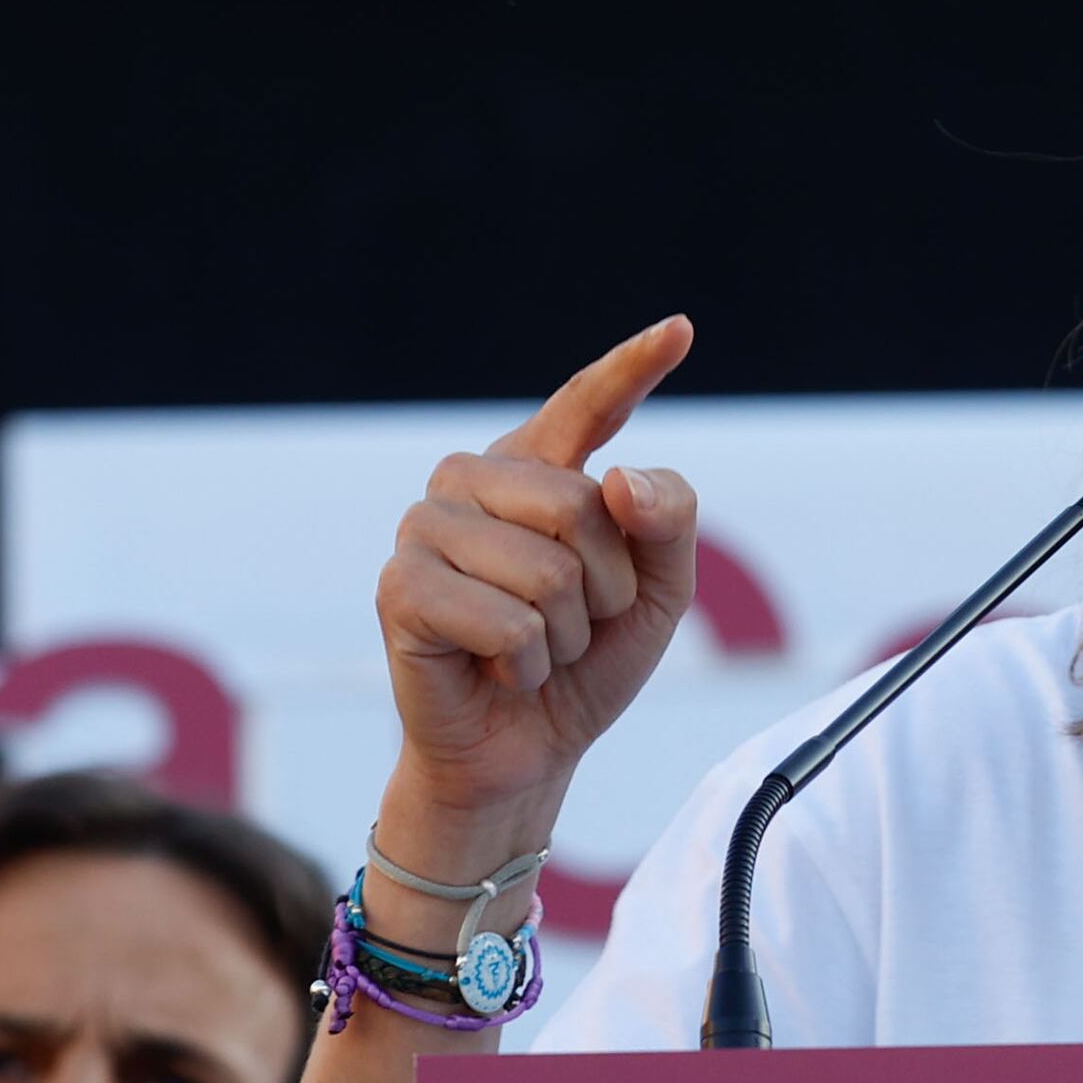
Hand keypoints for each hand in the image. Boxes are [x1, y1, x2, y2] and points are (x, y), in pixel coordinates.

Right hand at [371, 317, 704, 872]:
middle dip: (605, 588)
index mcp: (537, 469)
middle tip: (573, 626)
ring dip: (566, 634)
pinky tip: (500, 672)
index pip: (586, 405)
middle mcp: (471, 480)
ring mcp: (425, 529)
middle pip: (580, 506)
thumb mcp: (657, 595)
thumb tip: (617, 480)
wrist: (524, 753)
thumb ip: (666, 523)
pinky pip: (510, 622)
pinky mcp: (400, 589)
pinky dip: (527, 665)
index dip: (632, 367)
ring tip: (534, 651)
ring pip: (547, 570)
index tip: (681, 329)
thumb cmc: (584, 664)